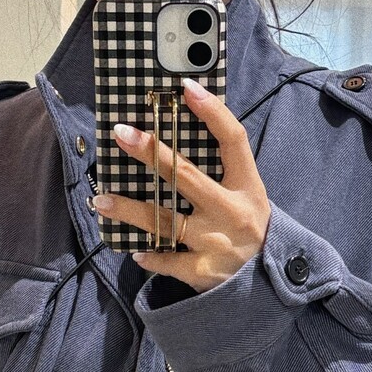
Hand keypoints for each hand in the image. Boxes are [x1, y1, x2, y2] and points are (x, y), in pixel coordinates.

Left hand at [93, 77, 270, 293]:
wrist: (270, 283)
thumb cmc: (249, 228)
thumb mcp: (247, 196)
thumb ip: (221, 171)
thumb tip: (175, 140)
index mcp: (248, 186)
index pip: (233, 141)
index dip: (212, 112)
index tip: (186, 88)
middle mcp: (232, 211)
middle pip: (188, 176)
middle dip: (152, 152)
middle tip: (122, 134)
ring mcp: (217, 242)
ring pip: (165, 221)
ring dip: (129, 209)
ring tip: (101, 200)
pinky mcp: (204, 272)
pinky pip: (167, 260)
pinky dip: (149, 255)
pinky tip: (134, 250)